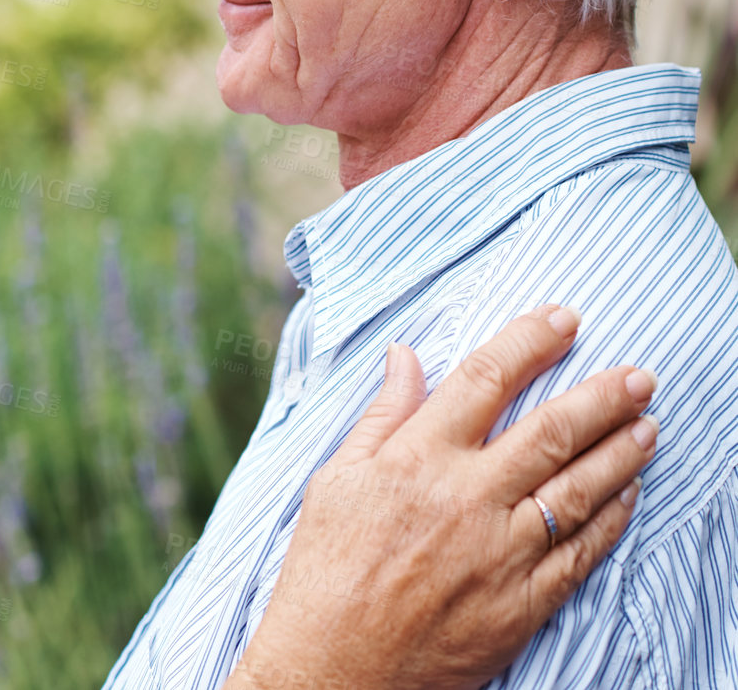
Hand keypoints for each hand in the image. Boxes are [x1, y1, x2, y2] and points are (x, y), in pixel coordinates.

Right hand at [226, 304, 655, 689]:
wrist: (336, 667)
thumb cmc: (325, 568)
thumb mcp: (336, 479)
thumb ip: (382, 415)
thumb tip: (405, 356)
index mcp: (416, 460)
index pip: (484, 381)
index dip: (529, 343)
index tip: (562, 319)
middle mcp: (466, 498)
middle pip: (550, 431)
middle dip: (601, 395)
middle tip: (638, 374)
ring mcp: (502, 552)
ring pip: (579, 488)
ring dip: (621, 451)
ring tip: (648, 423)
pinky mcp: (524, 601)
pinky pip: (584, 550)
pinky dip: (613, 516)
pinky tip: (629, 492)